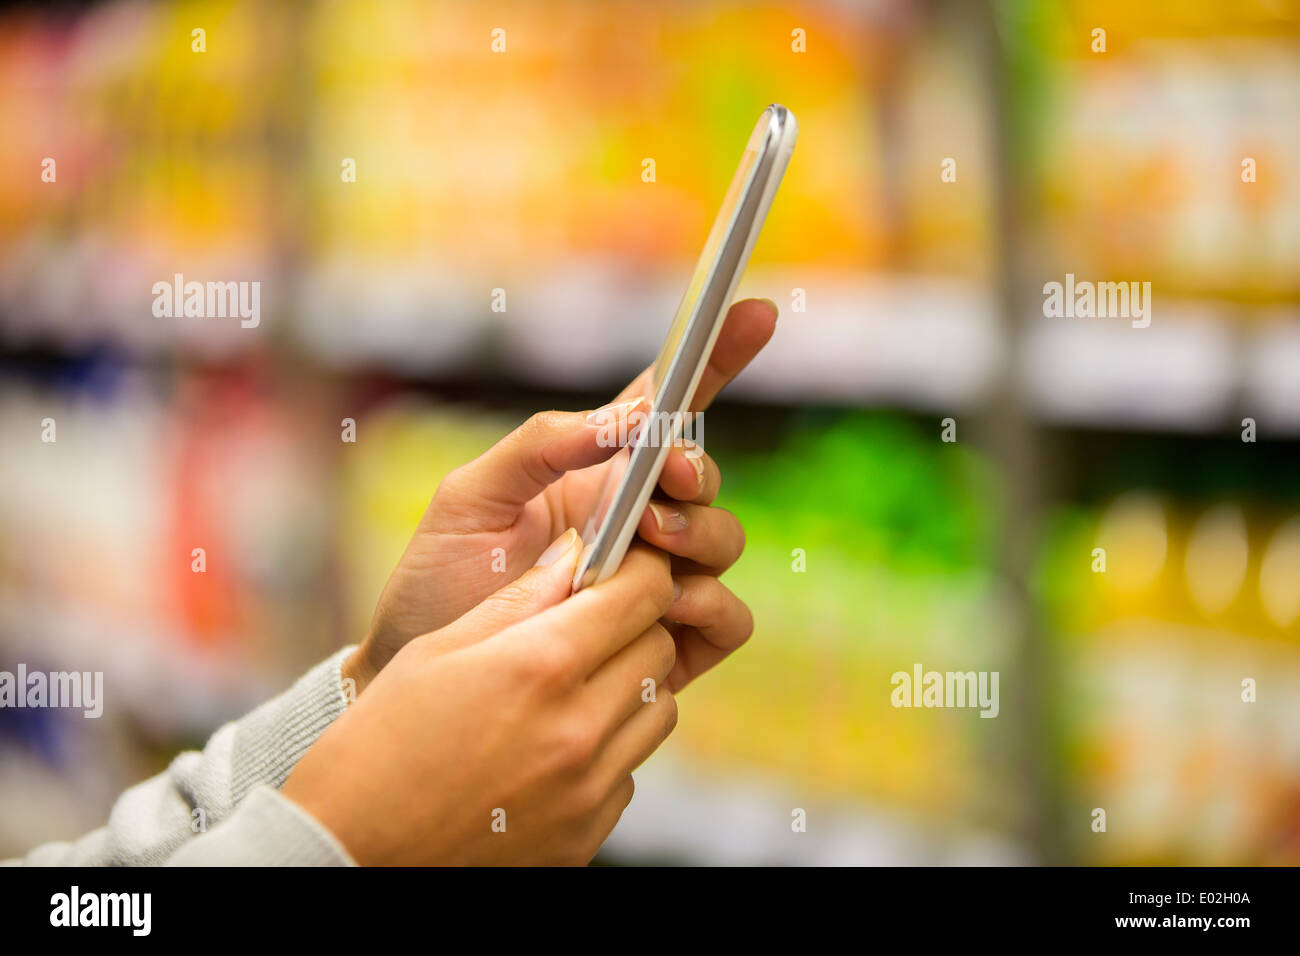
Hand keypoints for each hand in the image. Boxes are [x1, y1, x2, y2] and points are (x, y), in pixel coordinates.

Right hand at [285, 543, 677, 865]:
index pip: (641, 595)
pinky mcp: (587, 833)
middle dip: (634, 625)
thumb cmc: (379, 743)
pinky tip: (552, 745)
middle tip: (590, 625)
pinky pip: (629, 769)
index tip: (623, 569)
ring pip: (656, 709)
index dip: (639, 571)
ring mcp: (587, 788)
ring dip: (629, 686)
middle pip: (659, 649)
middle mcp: (577, 728)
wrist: (352, 852)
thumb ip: (519, 598)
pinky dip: (608, 747)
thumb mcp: (437, 649)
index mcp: (539, 666)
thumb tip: (574, 554)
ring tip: (571, 687)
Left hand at [348, 298, 776, 692]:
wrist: (420, 667)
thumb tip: (625, 419)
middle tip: (664, 480)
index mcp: (597, 474)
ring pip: (725, 543)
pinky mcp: (666, 645)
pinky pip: (728, 619)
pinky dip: (713, 606)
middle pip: (707, 481)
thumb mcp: (470, 494)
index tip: (752, 310)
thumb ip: (541, 444)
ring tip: (650, 547)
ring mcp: (657, 583)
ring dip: (701, 536)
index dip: (715, 357)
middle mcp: (638, 523)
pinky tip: (669, 607)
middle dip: (697, 472)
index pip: (668, 410)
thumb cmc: (440, 576)